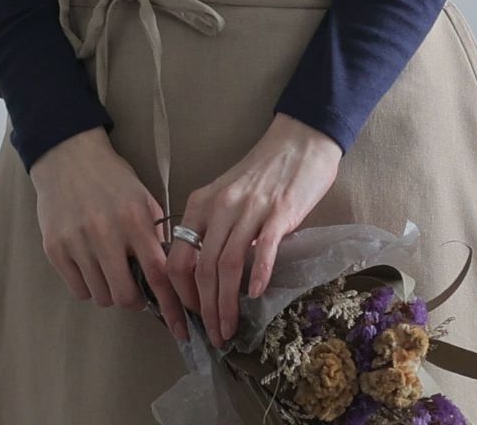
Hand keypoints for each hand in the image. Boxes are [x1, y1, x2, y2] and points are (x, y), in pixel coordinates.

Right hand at [29, 126, 189, 342]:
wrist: (68, 157)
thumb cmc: (111, 178)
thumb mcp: (143, 197)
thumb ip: (156, 233)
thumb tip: (169, 273)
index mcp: (134, 218)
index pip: (158, 273)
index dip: (172, 305)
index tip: (181, 327)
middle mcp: (105, 232)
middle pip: (126, 295)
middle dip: (135, 300)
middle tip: (135, 289)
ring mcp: (77, 242)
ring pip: (101, 296)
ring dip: (110, 291)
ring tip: (110, 269)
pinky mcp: (55, 249)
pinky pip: (78, 290)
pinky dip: (88, 285)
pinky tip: (91, 264)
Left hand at [167, 112, 342, 350]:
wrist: (298, 141)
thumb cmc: (262, 173)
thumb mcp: (225, 197)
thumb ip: (213, 229)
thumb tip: (206, 277)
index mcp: (201, 204)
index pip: (177, 258)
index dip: (181, 294)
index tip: (191, 317)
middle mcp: (220, 207)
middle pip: (202, 268)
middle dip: (204, 309)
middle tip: (213, 335)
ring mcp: (250, 209)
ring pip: (228, 265)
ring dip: (226, 304)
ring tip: (229, 329)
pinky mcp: (280, 211)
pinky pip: (264, 248)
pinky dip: (258, 275)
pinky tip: (256, 295)